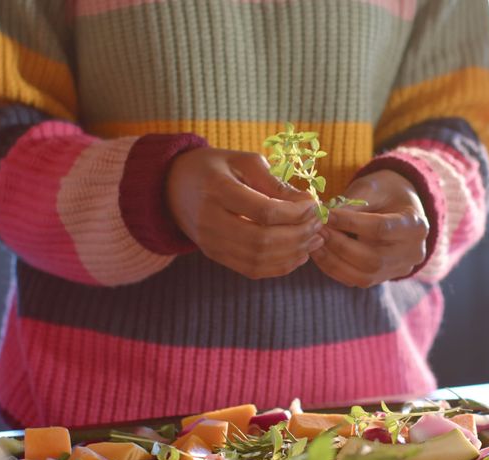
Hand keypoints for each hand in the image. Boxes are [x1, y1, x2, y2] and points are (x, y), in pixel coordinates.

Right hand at [166, 147, 322, 278]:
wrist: (171, 188)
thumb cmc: (212, 168)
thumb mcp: (241, 161)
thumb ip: (273, 181)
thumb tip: (305, 203)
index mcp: (216, 189)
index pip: (264, 211)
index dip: (295, 212)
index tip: (314, 205)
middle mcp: (210, 220)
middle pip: (263, 240)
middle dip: (299, 234)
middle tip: (318, 224)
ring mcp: (211, 243)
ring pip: (260, 259)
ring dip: (294, 252)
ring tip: (314, 239)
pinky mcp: (215, 256)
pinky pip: (253, 270)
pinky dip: (281, 266)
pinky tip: (299, 253)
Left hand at [311, 170, 428, 286]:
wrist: (399, 206)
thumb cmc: (384, 192)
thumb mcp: (371, 187)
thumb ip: (352, 203)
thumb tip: (324, 218)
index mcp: (415, 226)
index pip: (380, 229)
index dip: (349, 223)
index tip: (325, 214)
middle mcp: (412, 253)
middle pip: (372, 259)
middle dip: (339, 245)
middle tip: (316, 229)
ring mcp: (398, 269)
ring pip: (363, 276)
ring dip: (333, 260)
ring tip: (314, 241)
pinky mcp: (383, 278)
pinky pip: (356, 280)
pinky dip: (334, 268)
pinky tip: (319, 252)